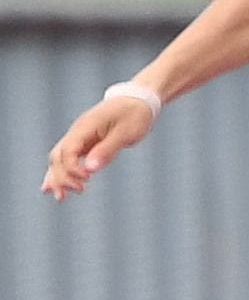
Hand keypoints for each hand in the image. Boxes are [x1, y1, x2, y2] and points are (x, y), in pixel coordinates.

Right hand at [41, 94, 156, 199]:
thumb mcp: (126, 133)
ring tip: (61, 198)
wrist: (138, 101)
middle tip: (79, 191)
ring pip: (60, 159)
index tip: (87, 179)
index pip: (68, 150)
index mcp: (85, 127)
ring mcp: (79, 137)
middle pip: (58, 156)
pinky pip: (69, 158)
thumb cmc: (135, 115)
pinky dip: (64, 172)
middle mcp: (77, 132)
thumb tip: (90, 170)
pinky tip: (61, 187)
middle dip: (62, 176)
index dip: (72, 168)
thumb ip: (107, 150)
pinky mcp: (85, 142)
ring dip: (58, 177)